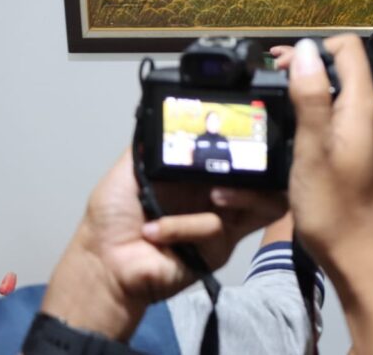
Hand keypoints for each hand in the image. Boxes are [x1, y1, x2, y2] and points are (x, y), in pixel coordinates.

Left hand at [41, 151, 285, 339]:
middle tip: (245, 163)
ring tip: (215, 195)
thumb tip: (172, 110)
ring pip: (266, 204)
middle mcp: (218, 196)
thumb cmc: (111, 217)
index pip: (241, 156)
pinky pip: (218, 229)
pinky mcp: (219, 250)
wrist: (104, 262)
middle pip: (268, 179)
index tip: (249, 132)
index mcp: (201, 175)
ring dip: (242, 196)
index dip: (252, 145)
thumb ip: (155, 141)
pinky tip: (158, 230)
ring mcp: (223, 224)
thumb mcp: (130, 167)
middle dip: (262, 169)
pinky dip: (187, 226)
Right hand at [284, 36, 372, 267]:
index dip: (313, 47)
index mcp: (364, 107)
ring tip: (278, 109)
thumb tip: (304, 48)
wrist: (362, 260)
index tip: (281, 66)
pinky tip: (296, 135)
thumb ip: (311, 96)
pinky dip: (319, 117)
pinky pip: (342, 120)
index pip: (349, 48)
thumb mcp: (314, 150)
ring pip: (342, 95)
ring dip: (311, 93)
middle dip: (307, 68)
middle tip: (271, 84)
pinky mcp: (365, 154)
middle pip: (344, 69)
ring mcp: (371, 135)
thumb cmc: (335, 209)